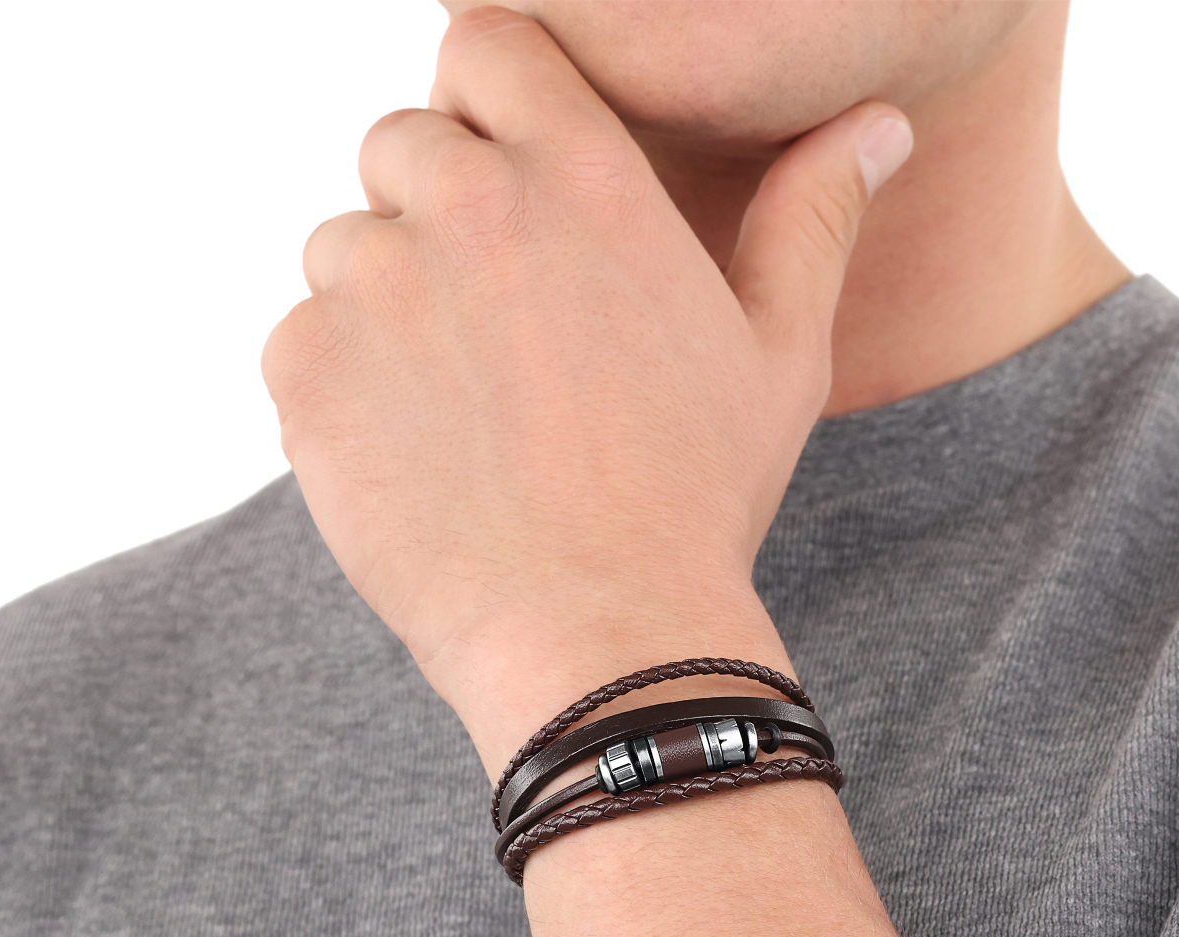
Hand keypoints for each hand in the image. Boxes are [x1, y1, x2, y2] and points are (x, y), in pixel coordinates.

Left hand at [262, 5, 912, 776]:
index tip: (505, 178)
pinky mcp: (306, 370)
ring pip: (344, 247)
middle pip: (403, 143)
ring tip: (465, 412)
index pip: (486, 44)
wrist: (600, 635)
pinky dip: (343, 386)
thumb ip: (813, 217)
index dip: (486, 101)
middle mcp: (465, 202)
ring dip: (388, 304)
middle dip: (436, 211)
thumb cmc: (697, 502)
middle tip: (498, 331)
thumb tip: (877, 125)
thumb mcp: (781, 356)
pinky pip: (301, 338)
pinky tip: (421, 457)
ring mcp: (372, 285)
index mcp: (583, 176)